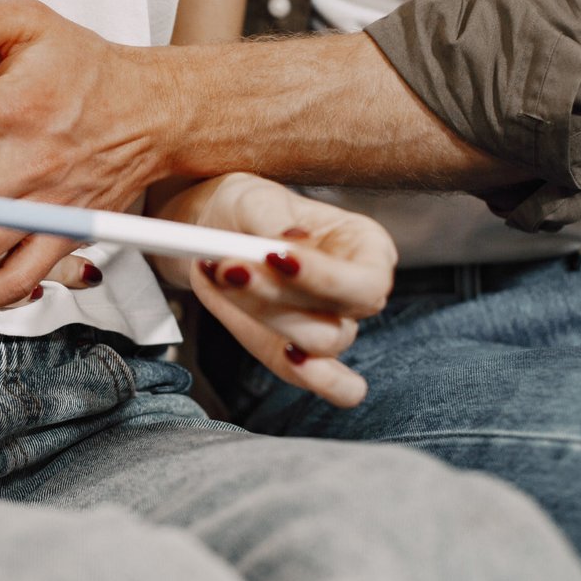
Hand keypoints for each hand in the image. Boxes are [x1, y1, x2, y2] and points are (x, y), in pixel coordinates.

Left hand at [157, 173, 396, 408]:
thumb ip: (273, 218)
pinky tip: (290, 356)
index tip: (273, 254)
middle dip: (281, 297)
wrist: (213, 234)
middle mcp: (357, 292)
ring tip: (222, 277)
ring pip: (317, 344)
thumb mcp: (254, 196)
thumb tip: (291, 244)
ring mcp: (332, 328)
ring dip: (265, 316)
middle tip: (230, 267)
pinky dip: (315, 378)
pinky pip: (327, 384)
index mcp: (365, 246)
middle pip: (342, 318)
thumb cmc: (247, 208)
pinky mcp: (301, 358)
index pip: (367, 278)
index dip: (326, 276)